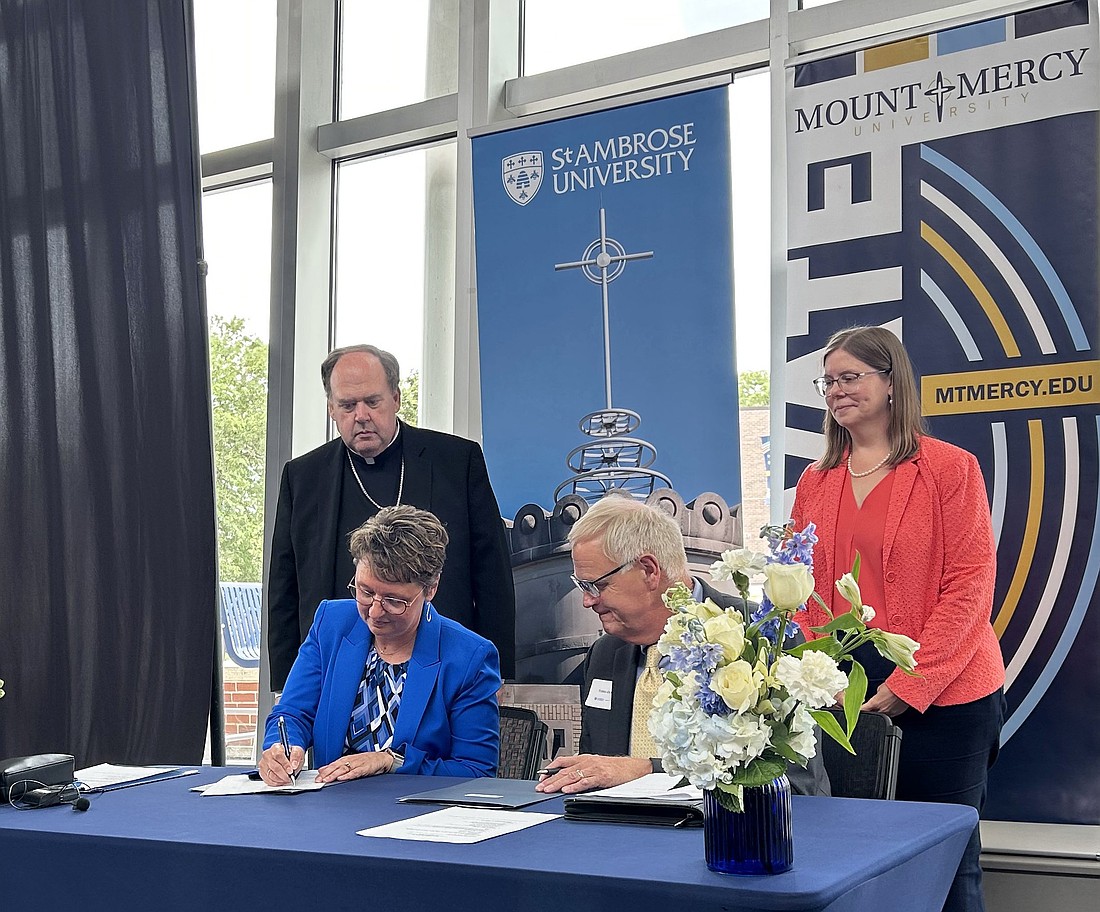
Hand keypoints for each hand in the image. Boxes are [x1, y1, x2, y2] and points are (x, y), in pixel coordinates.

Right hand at [258, 743, 305, 785]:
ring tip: (286, 779)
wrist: (286, 757)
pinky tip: (281, 781)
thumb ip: (296, 756)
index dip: (285, 764)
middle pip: (274, 767)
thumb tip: (294, 765)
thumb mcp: (297, 751)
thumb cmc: (290, 754)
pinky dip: (275, 782)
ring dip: (280, 779)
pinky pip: (267, 780)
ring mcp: (263, 763)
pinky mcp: (262, 772)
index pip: (278, 755)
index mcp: (276, 747)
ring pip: (270, 774)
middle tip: (290, 777)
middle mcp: (267, 754)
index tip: (291, 770)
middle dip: (283, 774)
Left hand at [316, 750, 393, 783]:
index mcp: (346, 759)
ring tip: (327, 780)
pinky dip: (349, 775)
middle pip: (337, 766)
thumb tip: (323, 769)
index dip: (324, 771)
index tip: (317, 778)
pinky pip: (356, 772)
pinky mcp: (365, 768)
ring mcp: (358, 764)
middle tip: (319, 780)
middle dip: (327, 774)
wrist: (381, 758)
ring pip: (344, 769)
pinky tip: (343, 778)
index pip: (333, 765)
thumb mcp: (350, 762)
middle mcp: (351, 760)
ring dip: (335, 774)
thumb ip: (337, 766)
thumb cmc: (366, 761)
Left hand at [534, 754, 651, 793]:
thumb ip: (583, 770)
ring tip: (549, 789)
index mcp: (584, 758)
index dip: (550, 768)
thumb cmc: (615, 768)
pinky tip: (567, 790)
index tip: (541, 777)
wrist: (633, 768)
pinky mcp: (602, 776)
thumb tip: (568, 779)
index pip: (562, 761)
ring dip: (558, 783)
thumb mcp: (596, 765)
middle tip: (540, 787)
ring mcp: (594, 769)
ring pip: (572, 775)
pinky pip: (586, 781)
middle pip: (565, 770)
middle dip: (550, 779)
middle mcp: (587, 762)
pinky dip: (575, 786)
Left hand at [861, 682, 909, 716]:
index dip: (858, 710)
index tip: (856, 709)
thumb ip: (877, 694)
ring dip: (879, 711)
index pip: (863, 709)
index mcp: (875, 703)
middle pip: (871, 714)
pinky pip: (889, 714)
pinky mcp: (897, 714)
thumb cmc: (894, 686)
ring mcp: (889, 713)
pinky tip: (889, 705)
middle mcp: (881, 710)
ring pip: (881, 715)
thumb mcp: (880, 688)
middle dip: (869, 711)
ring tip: (881, 704)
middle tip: (869, 706)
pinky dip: (887, 711)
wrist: (906, 688)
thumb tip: (876, 696)